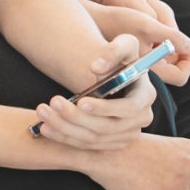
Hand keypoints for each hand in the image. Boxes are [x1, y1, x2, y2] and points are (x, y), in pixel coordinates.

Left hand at [32, 33, 156, 150]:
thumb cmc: (121, 56)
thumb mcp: (125, 44)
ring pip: (94, 139)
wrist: (113, 74)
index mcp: (145, 96)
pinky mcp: (111, 142)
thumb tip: (97, 68)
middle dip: (77, 117)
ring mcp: (126, 134)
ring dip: (66, 128)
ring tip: (44, 113)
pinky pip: (87, 145)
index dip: (105, 108)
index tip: (81, 101)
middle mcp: (140, 120)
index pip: (128, 108)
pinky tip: (46, 127)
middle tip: (54, 103)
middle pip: (107, 127)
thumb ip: (114, 50)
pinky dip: (65, 137)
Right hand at [94, 0, 189, 85]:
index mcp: (148, 68)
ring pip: (161, 65)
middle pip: (170, 72)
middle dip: (176, 54)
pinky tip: (143, 31)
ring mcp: (135, 71)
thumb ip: (173, 37)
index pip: (179, 77)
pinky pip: (150, 61)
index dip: (187, 61)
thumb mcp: (149, 21)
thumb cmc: (119, 17)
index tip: (183, 44)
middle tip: (169, 33)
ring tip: (154, 29)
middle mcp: (142, 75)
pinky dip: (154, 48)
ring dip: (165, 49)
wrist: (91, 15)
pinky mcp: (128, 65)